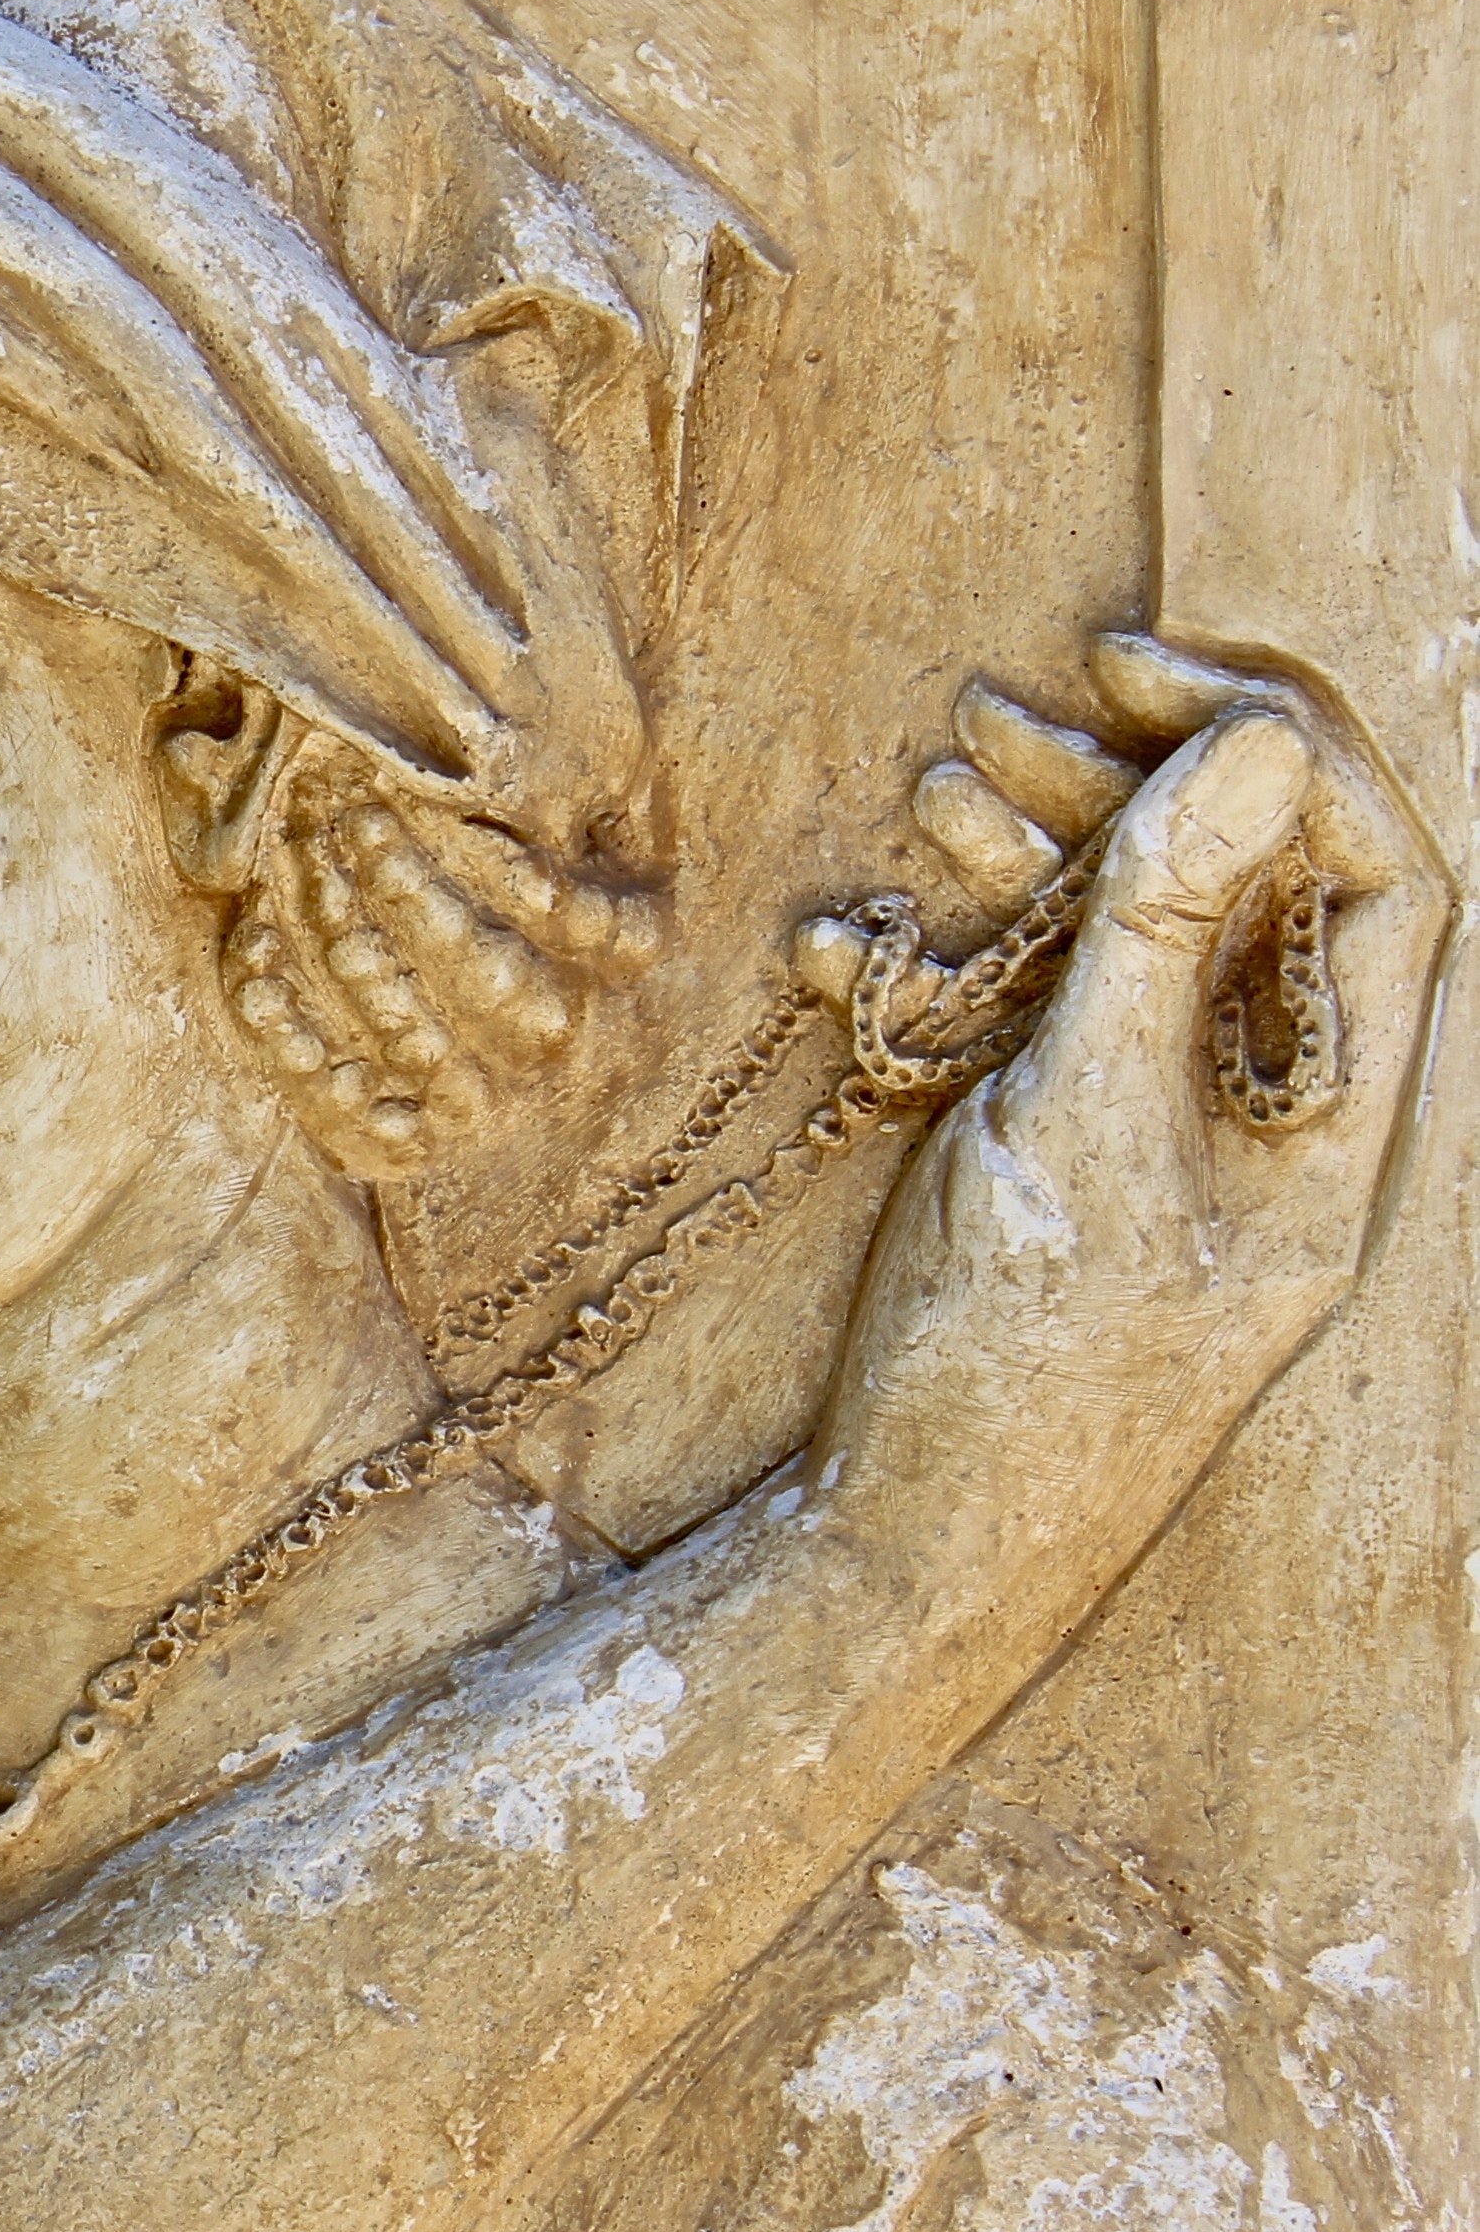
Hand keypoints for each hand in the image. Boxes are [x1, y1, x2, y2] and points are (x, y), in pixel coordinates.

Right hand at [813, 635, 1442, 1515]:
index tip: (1140, 676)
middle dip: (1129, 780)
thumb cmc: (1024, 1375)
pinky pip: (1025, 1022)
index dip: (1282, 747)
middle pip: (1249, 891)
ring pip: (1128, 943)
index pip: (1380, 876)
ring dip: (1034, 852)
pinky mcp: (1049, 1166)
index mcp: (1341, 1121)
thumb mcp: (1090, 1129)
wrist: (906, 1555)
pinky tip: (850, 946)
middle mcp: (1269, 1116)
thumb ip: (1166, 929)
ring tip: (935, 788)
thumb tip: (1256, 746)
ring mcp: (1155, 1141)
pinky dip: (947, 962)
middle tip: (1006, 709)